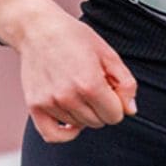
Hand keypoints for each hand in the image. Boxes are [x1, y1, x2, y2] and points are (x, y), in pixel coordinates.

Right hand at [0, 0, 137, 142]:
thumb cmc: (74, 38)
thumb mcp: (108, 54)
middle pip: (98, 122)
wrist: (39, 29)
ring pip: (79, 125)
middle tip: (95, 86)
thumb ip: (125, 83)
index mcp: (90, 84)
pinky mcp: (34, 106)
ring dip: (84, 113)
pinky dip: (66, 133)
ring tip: (79, 88)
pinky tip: (72, 120)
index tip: (112, 89)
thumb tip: (130, 110)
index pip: (116, 116)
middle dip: (103, 107)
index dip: (118, 103)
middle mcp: (68, 97)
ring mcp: (49, 103)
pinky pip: (52, 136)